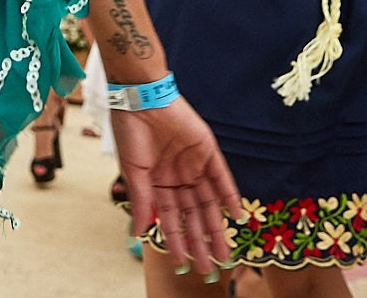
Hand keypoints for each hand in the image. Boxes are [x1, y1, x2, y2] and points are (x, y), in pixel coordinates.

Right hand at [109, 98, 239, 274]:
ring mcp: (194, 166)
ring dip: (217, 228)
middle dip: (201, 242)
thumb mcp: (133, 172)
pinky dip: (229, 197)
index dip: (176, 241)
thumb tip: (139, 232)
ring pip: (208, 204)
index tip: (182, 264)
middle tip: (210, 268)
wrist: (141, 98)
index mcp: (158, 185)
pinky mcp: (208, 152)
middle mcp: (178, 179)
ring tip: (226, 253)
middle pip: (192, 217)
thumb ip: (142, 202)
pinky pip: (222, 179)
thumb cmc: (130, 132)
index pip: (170, 219)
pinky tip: (236, 217)